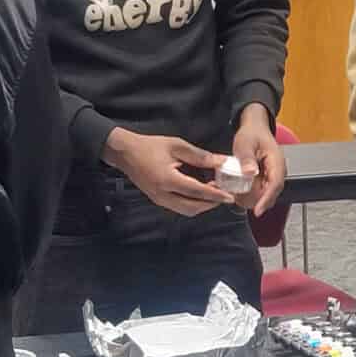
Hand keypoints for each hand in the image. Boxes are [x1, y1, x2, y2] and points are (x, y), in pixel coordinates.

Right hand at [102, 128, 232, 216]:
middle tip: (225, 194)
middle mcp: (162, 194)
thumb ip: (201, 156)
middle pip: (192, 207)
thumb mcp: (177, 146)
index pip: (196, 191)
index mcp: (167, 179)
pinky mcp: (158, 200)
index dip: (215, 195)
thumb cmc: (151, 146)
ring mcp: (159, 200)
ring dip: (203, 205)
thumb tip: (222, 162)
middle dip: (211, 203)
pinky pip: (179, 207)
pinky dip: (193, 203)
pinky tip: (201, 192)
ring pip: (186, 210)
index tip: (230, 196)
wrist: (125, 153)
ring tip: (215, 192)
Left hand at [232, 104, 286, 216]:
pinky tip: (235, 189)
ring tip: (233, 190)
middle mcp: (277, 172)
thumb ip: (247, 157)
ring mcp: (272, 177)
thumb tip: (250, 172)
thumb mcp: (245, 143)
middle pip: (270, 194)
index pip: (275, 184)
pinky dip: (247, 193)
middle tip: (236, 196)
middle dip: (254, 200)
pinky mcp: (265, 180)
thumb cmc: (252, 134)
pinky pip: (258, 192)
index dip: (266, 199)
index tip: (257, 211)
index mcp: (277, 162)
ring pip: (263, 195)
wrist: (255, 129)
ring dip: (249, 197)